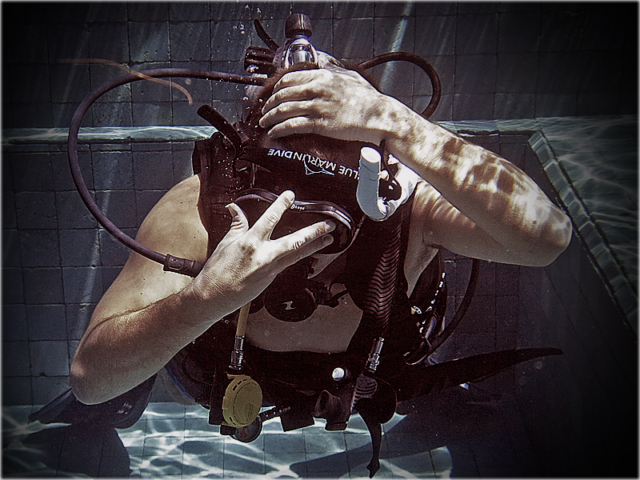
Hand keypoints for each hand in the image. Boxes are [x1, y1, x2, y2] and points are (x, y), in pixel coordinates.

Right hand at [189, 191, 334, 314]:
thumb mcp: (225, 243)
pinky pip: (289, 264)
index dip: (281, 205)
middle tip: (329, 225)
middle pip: (294, 241)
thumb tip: (234, 208)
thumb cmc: (217, 271)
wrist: (213, 297)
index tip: (290, 195)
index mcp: (250, 243)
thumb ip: (236, 225)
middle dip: (314, 232)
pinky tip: (309, 251)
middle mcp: (263, 256)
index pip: (269, 219)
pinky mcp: (271, 279)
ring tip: (329, 238)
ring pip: (297, 254)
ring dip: (315, 246)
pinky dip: (300, 256)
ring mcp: (270, 269)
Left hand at [259, 67, 394, 143]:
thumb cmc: (368, 99)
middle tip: (264, 111)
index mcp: (323, 76)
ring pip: (284, 110)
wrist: (380, 116)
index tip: (271, 95)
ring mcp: (318, 106)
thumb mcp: (350, 76)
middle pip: (283, 94)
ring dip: (270, 117)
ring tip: (264, 123)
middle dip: (269, 104)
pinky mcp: (321, 124)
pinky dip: (279, 129)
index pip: (289, 78)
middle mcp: (318, 89)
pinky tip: (274, 133)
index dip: (276, 88)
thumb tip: (322, 62)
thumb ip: (333, 68)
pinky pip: (293, 125)